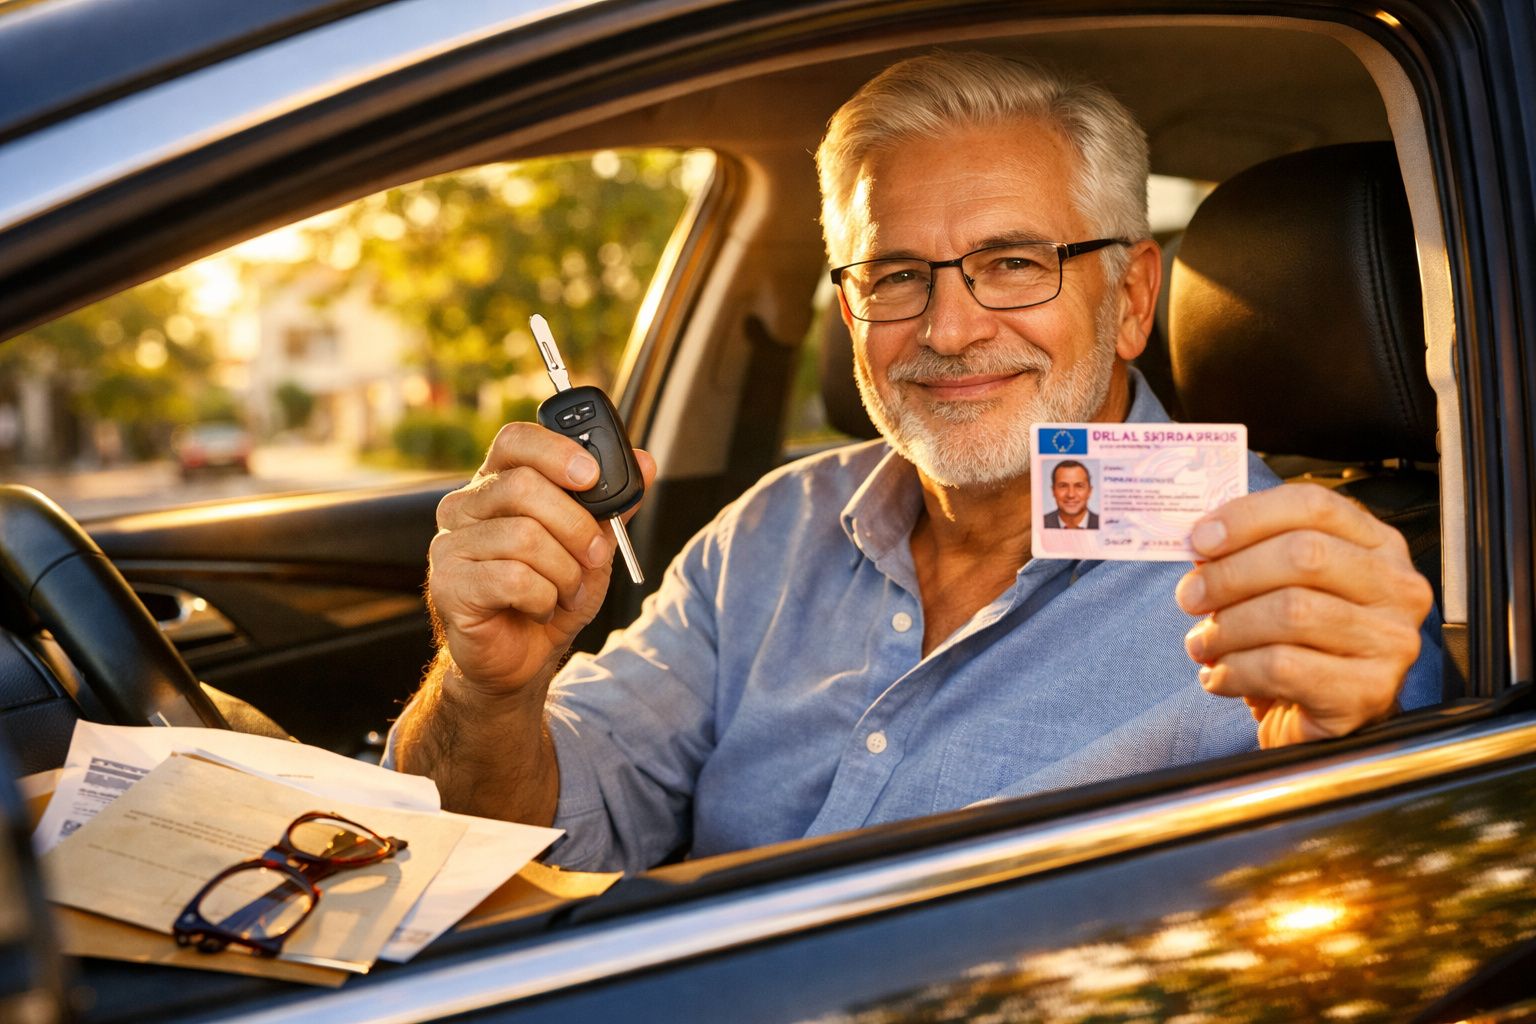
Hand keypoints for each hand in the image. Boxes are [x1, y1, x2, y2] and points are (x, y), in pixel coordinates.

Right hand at [427, 421, 656, 700]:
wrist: (521, 658)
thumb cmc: (550, 595)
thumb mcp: (591, 546)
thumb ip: (612, 503)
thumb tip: (644, 463)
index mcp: (496, 485)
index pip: (514, 441)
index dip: (555, 451)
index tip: (592, 475)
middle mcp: (464, 507)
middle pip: (523, 486)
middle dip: (575, 525)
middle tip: (594, 556)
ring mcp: (450, 544)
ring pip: (524, 536)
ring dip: (564, 571)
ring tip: (567, 590)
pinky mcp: (448, 584)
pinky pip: (513, 578)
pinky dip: (544, 598)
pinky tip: (541, 607)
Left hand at [1175, 483, 1432, 747]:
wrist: (1318, 721)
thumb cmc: (1295, 644)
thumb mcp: (1276, 587)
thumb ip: (1246, 554)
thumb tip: (1200, 540)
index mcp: (1377, 546)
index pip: (1315, 506)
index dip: (1248, 517)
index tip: (1199, 540)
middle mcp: (1397, 589)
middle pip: (1304, 555)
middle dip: (1230, 574)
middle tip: (1189, 597)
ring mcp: (1390, 642)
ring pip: (1291, 612)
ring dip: (1227, 628)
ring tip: (1201, 644)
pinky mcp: (1368, 692)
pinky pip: (1283, 667)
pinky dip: (1235, 670)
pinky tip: (1219, 677)